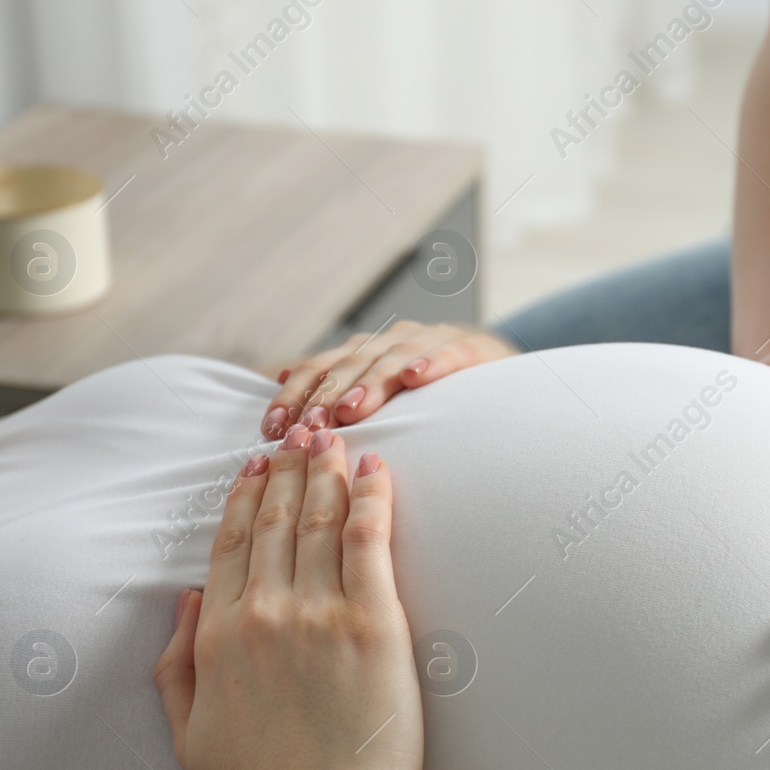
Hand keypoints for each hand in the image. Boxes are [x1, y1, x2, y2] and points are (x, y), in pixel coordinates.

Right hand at [155, 427, 423, 769]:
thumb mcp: (186, 731)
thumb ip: (175, 663)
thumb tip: (183, 600)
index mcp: (218, 635)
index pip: (230, 544)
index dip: (243, 497)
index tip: (254, 466)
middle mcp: (264, 611)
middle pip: (274, 520)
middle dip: (287, 468)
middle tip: (301, 431)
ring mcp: (318, 612)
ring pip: (318, 519)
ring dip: (325, 469)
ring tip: (334, 435)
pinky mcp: (372, 622)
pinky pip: (368, 540)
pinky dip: (370, 496)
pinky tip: (375, 467)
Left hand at [263, 322, 515, 436]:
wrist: (496, 365)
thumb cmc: (433, 388)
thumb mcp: (384, 387)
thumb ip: (338, 381)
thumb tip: (282, 376)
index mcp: (366, 352)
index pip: (319, 369)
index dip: (294, 395)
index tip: (272, 428)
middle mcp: (391, 341)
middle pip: (350, 364)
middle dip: (327, 395)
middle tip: (309, 425)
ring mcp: (430, 341)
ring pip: (393, 359)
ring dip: (370, 383)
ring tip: (352, 408)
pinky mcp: (471, 348)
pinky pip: (448, 353)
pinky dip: (430, 362)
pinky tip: (415, 376)